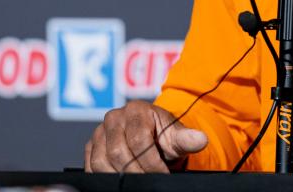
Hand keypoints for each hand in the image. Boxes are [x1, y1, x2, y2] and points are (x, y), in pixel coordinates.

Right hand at [84, 100, 208, 172]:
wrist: (151, 137)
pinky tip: (121, 180)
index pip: (139, 140)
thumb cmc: (164, 136)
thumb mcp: (177, 137)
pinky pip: (91, 166)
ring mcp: (99, 132)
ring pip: (101, 161)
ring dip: (120, 176)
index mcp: (136, 110)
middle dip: (136, 172)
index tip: (163, 175)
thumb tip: (201, 140)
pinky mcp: (91, 146)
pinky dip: (105, 176)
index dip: (151, 162)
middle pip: (118, 152)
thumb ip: (187, 138)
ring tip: (137, 181)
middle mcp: (114, 117)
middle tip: (149, 183)